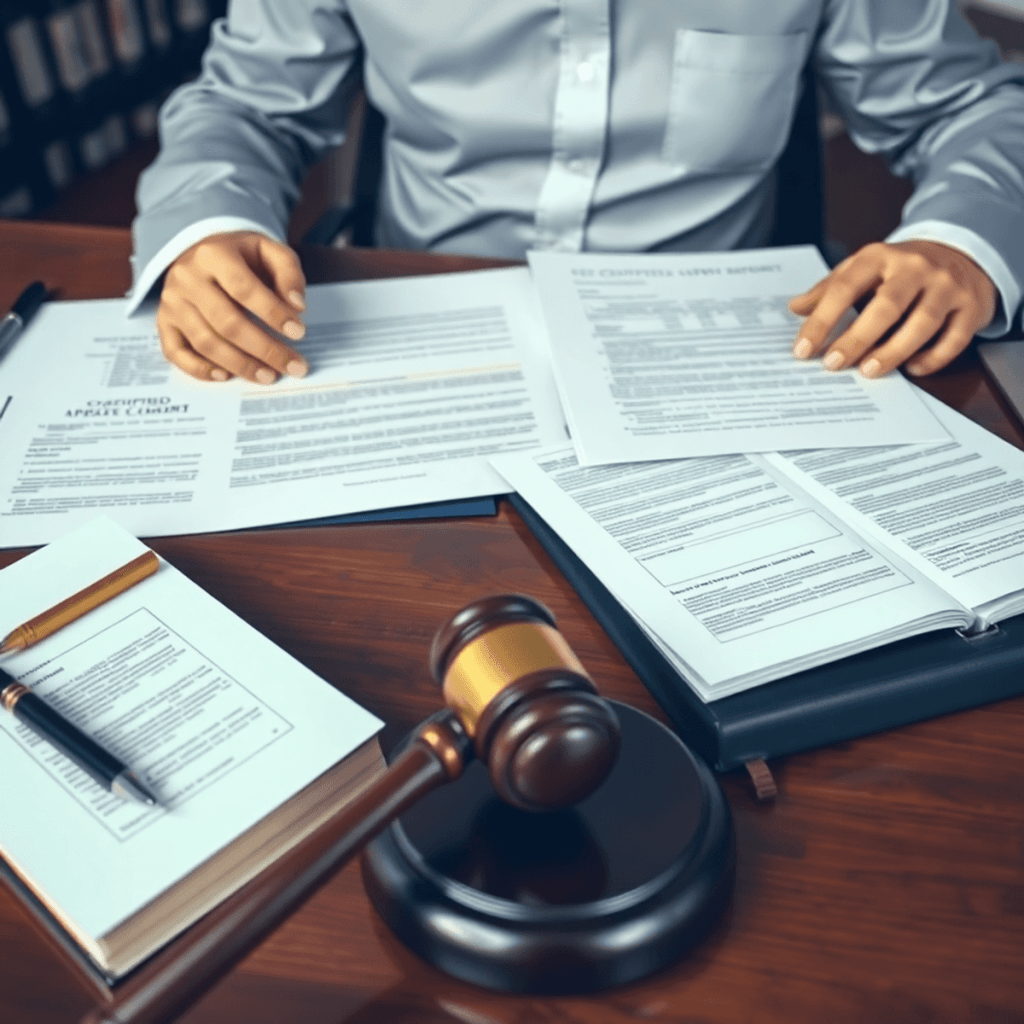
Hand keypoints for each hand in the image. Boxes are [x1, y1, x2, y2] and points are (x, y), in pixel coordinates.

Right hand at [157, 231, 308, 383]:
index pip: (244, 288)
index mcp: (213, 255)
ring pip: (205, 341)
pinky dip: (199, 368)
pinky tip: (225, 376)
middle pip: (226, 322)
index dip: (272, 313)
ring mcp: (172, 302)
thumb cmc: (241, 256)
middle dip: (264, 349)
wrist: (201, 251)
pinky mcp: (164, 321)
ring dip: (240, 364)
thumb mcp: (269, 250)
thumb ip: (288, 272)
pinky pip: (175, 351)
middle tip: (292, 366)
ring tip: (268, 376)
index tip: (299, 332)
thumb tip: (296, 306)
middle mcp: (187, 278)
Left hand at [788, 240, 996, 377]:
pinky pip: (954, 337)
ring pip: (922, 322)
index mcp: (880, 256)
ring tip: (869, 371)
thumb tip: (795, 308)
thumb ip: (829, 288)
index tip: (803, 349)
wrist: (962, 253)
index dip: (822, 320)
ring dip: (894, 350)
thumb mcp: (863, 268)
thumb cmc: (900, 269)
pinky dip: (934, 357)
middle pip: (886, 306)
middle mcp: (915, 268)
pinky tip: (913, 369)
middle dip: (857, 338)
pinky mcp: (971, 306)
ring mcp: (947, 286)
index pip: (845, 287)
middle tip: (833, 364)